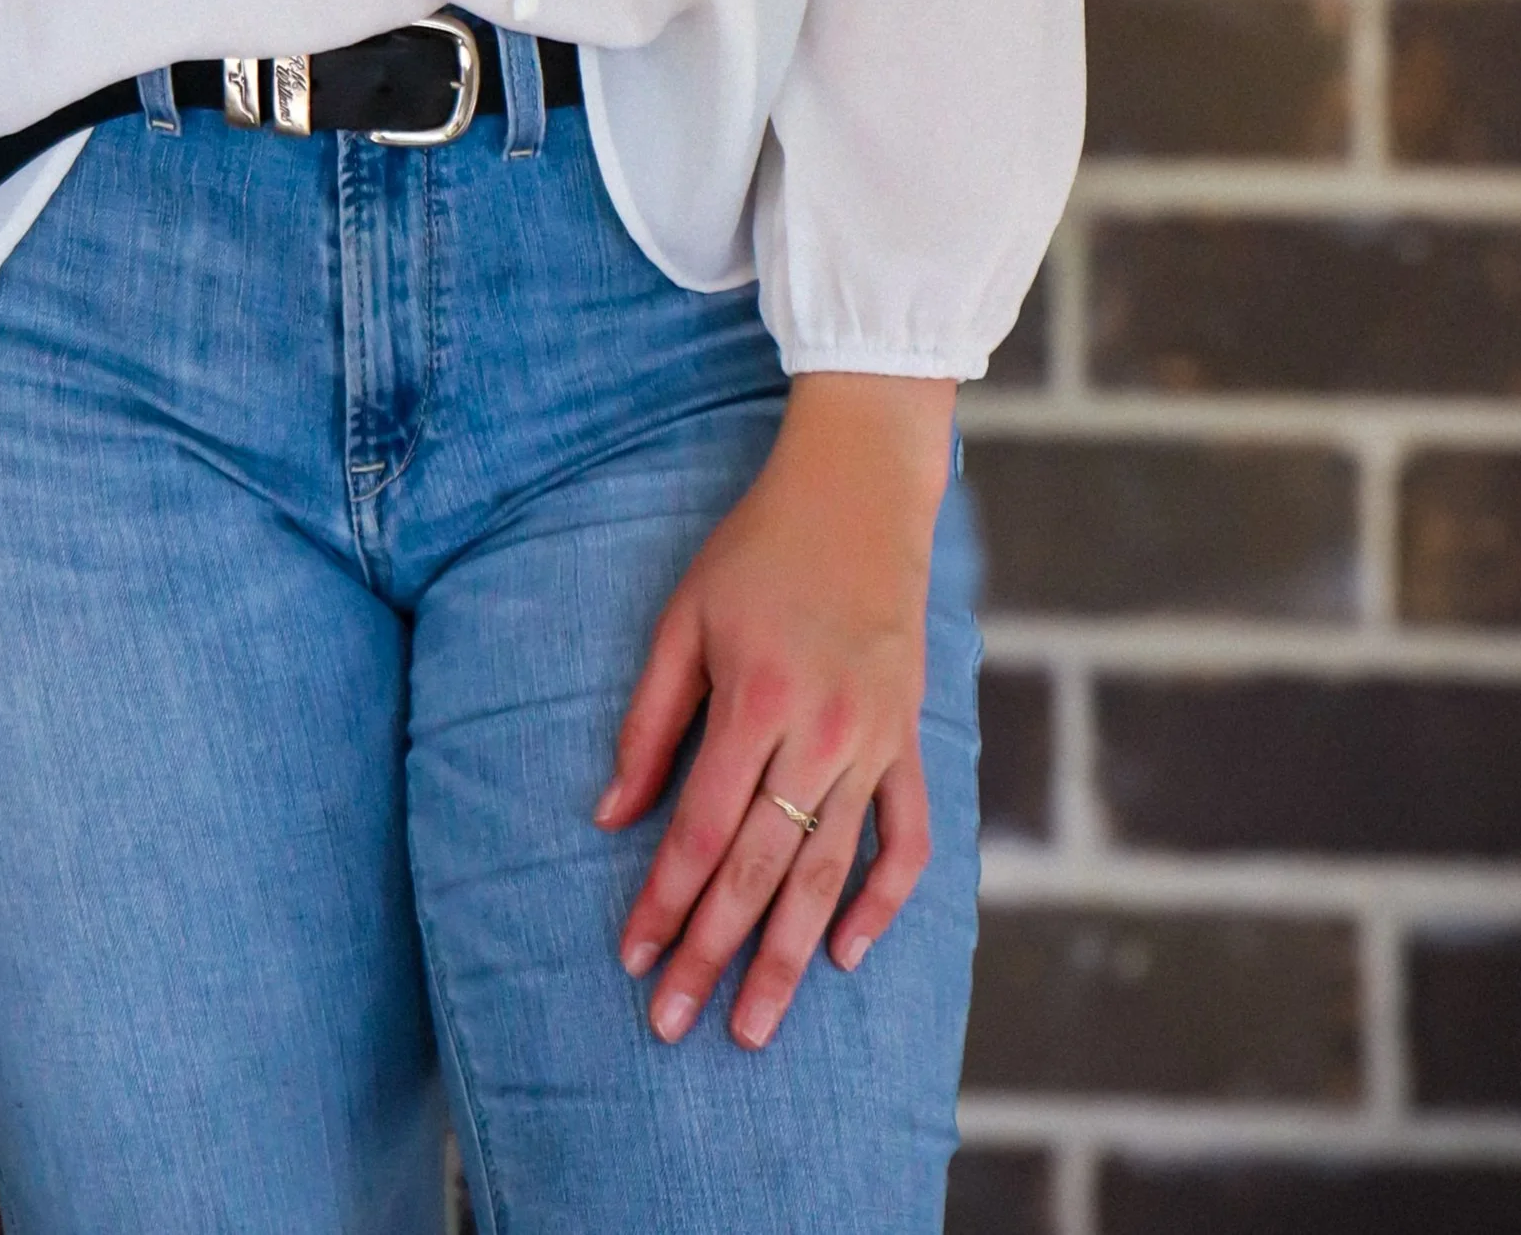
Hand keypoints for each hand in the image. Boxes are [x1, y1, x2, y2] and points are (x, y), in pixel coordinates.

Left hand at [594, 375, 953, 1051]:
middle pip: (758, 871)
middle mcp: (822, 735)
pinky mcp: (910, 740)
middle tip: (673, 1026)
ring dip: (788, 959)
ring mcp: (876, 744)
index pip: (699, 830)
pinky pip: (906, 838)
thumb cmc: (757, 549)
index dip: (663, 902)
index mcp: (757, 700)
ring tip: (754, 1028)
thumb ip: (649, 721)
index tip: (631, 960)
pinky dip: (883, 902)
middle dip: (712, 955)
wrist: (860, 492)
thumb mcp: (685, 618)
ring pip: (828, 875)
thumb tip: (610, 816)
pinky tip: (846, 954)